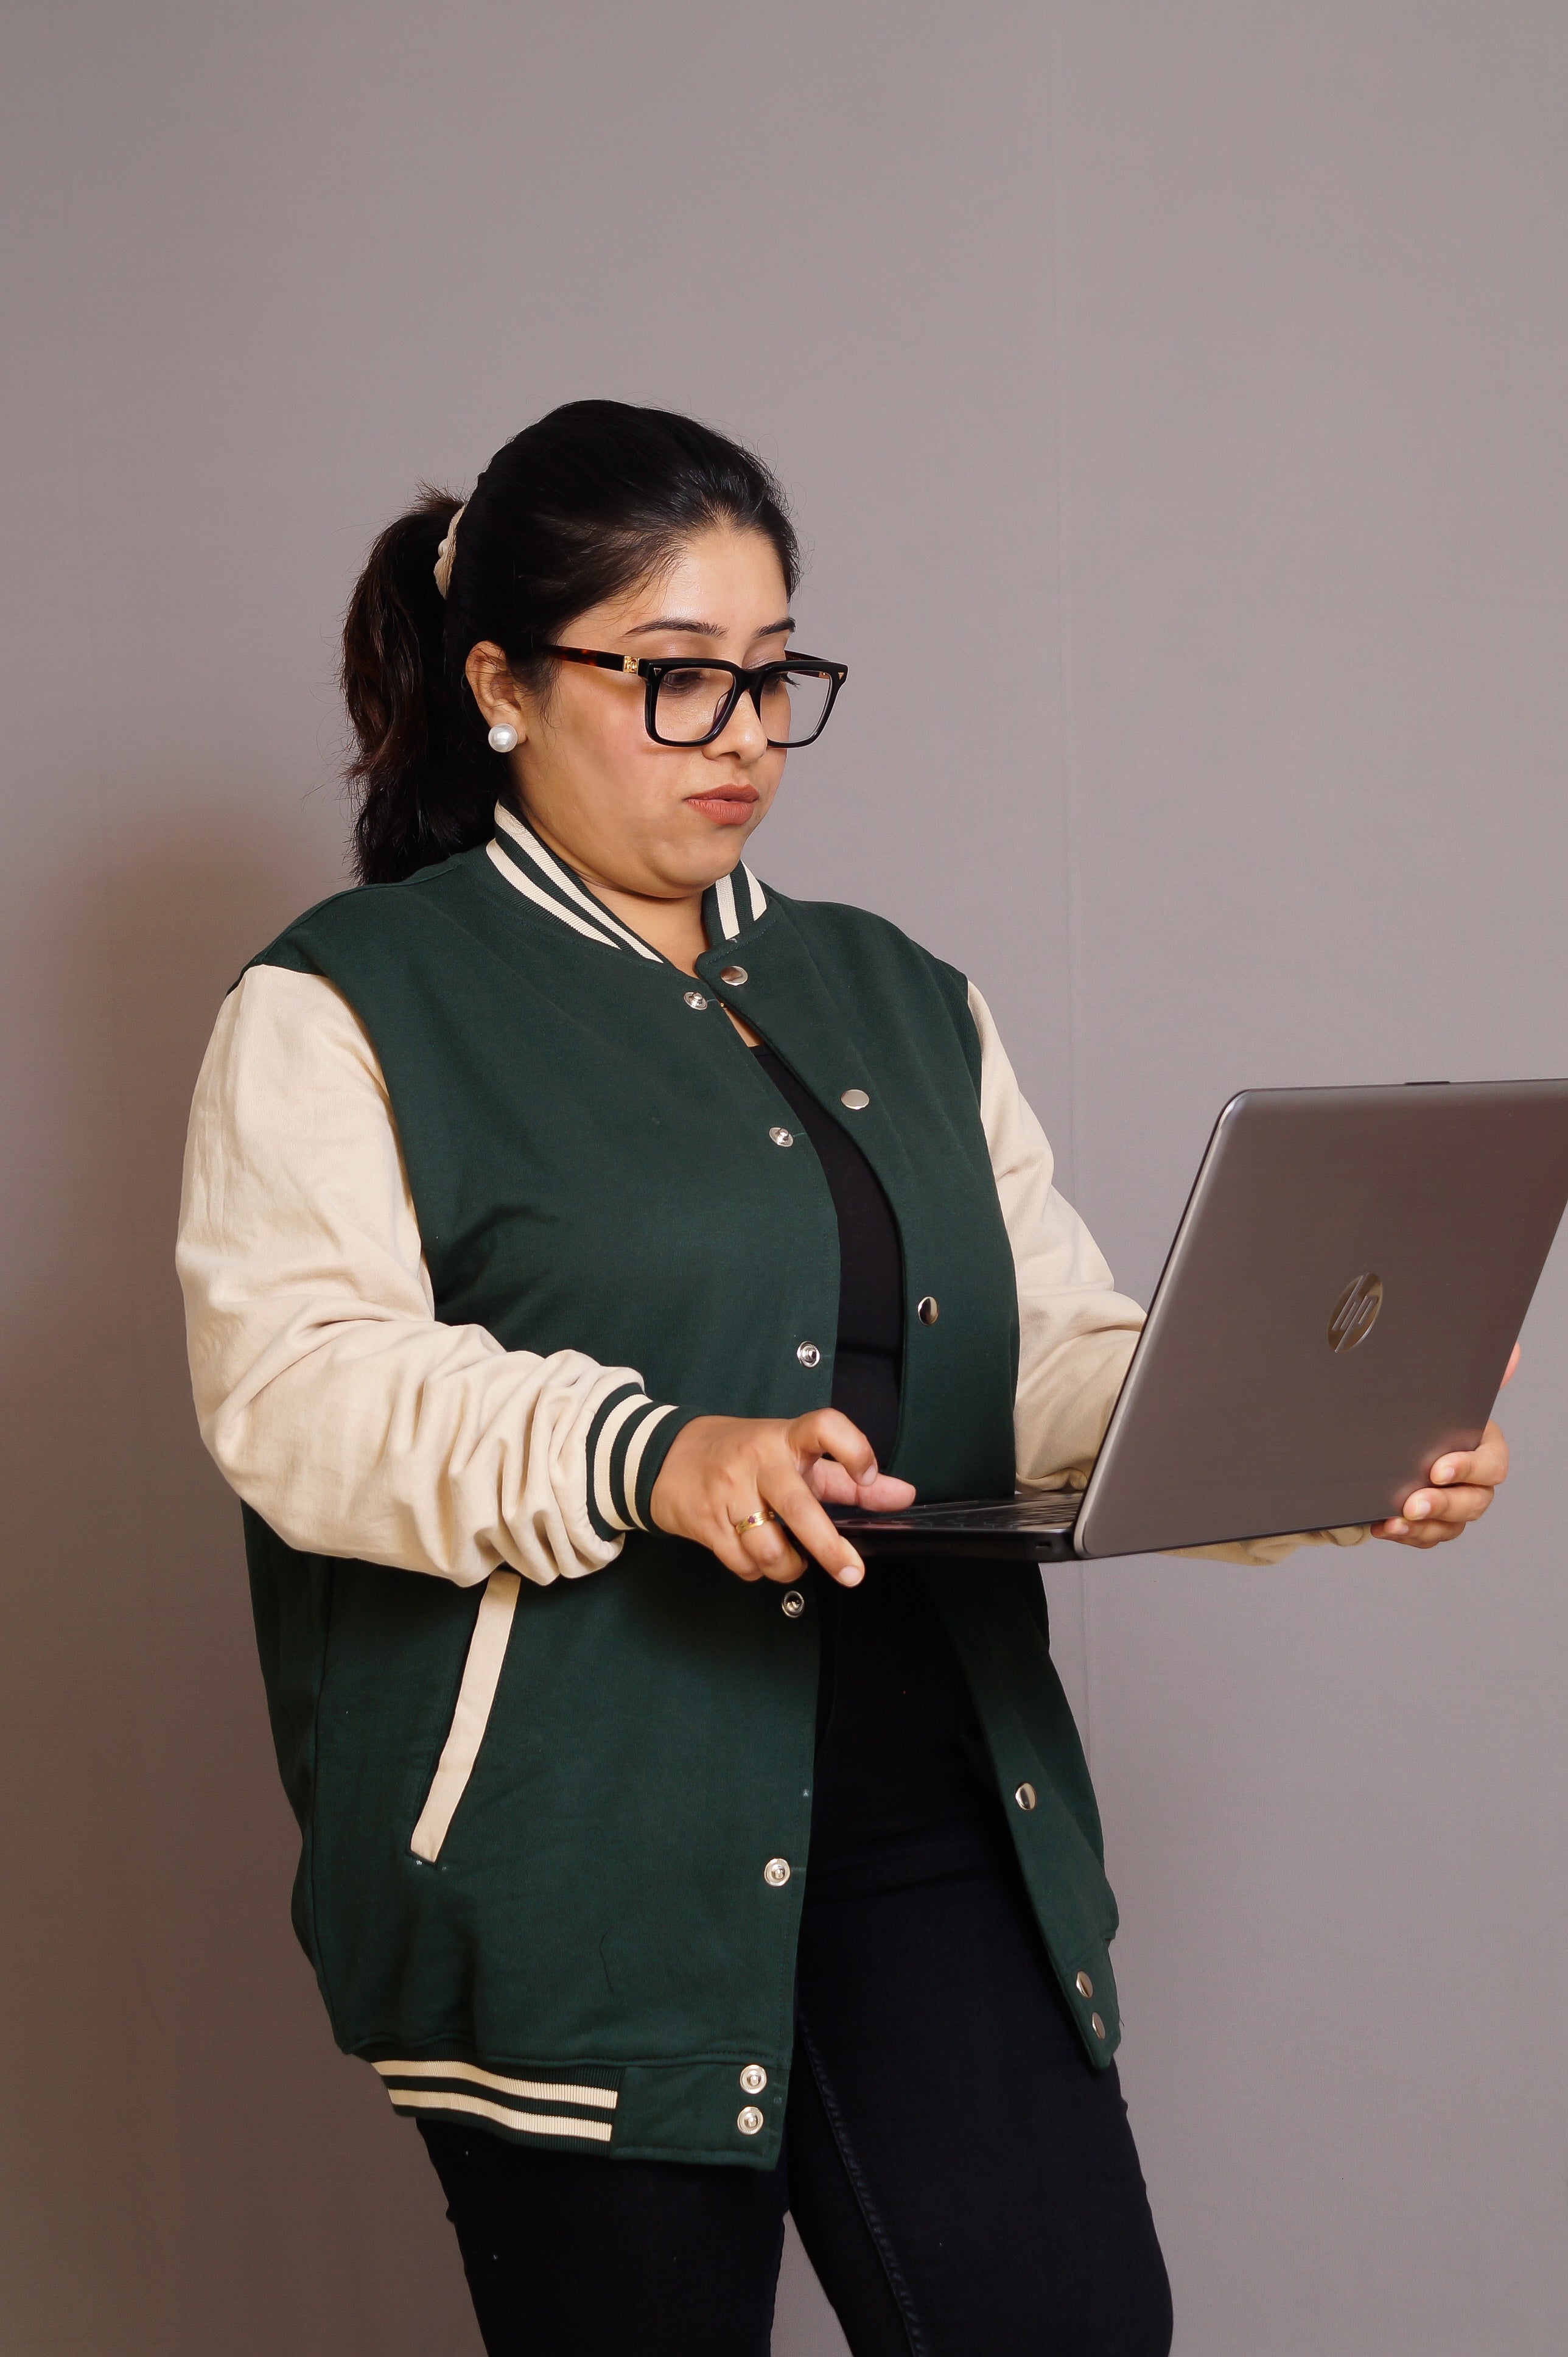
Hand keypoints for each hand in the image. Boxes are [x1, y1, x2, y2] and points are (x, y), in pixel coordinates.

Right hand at [650, 1409, 916, 1585]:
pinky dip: (757, 1570)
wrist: (664, 1455)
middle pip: (798, 1507)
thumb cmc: (743, 1455)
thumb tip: (904, 1495)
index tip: (869, 1475)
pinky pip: (742, 1562)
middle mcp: (758, 1460)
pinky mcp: (704, 1521)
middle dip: (829, 1547)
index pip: (824, 1426)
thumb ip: (848, 1479)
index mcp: (785, 1438)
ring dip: (788, 1566)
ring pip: (769, 1547)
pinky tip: (755, 1554)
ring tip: (790, 1559)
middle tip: (853, 1572)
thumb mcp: (794, 1457)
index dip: (852, 1449)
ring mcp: (727, 1491)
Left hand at [1371, 1342, 1517, 1548]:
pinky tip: (1382, 1526)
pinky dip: (1406, 1534)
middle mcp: (1475, 1482)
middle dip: (1443, 1504)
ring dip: (1423, 1526)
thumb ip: (1477, 1377)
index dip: (1468, 1469)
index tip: (1437, 1470)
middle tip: (1413, 1504)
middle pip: (1474, 1502)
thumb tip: (1512, 1352)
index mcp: (1484, 1447)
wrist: (1389, 1438)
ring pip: (1452, 1525)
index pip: (1492, 1464)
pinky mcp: (1432, 1523)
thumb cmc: (1425, 1414)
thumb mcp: (1444, 1394)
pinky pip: (1426, 1536)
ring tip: (1394, 1521)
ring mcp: (1455, 1506)